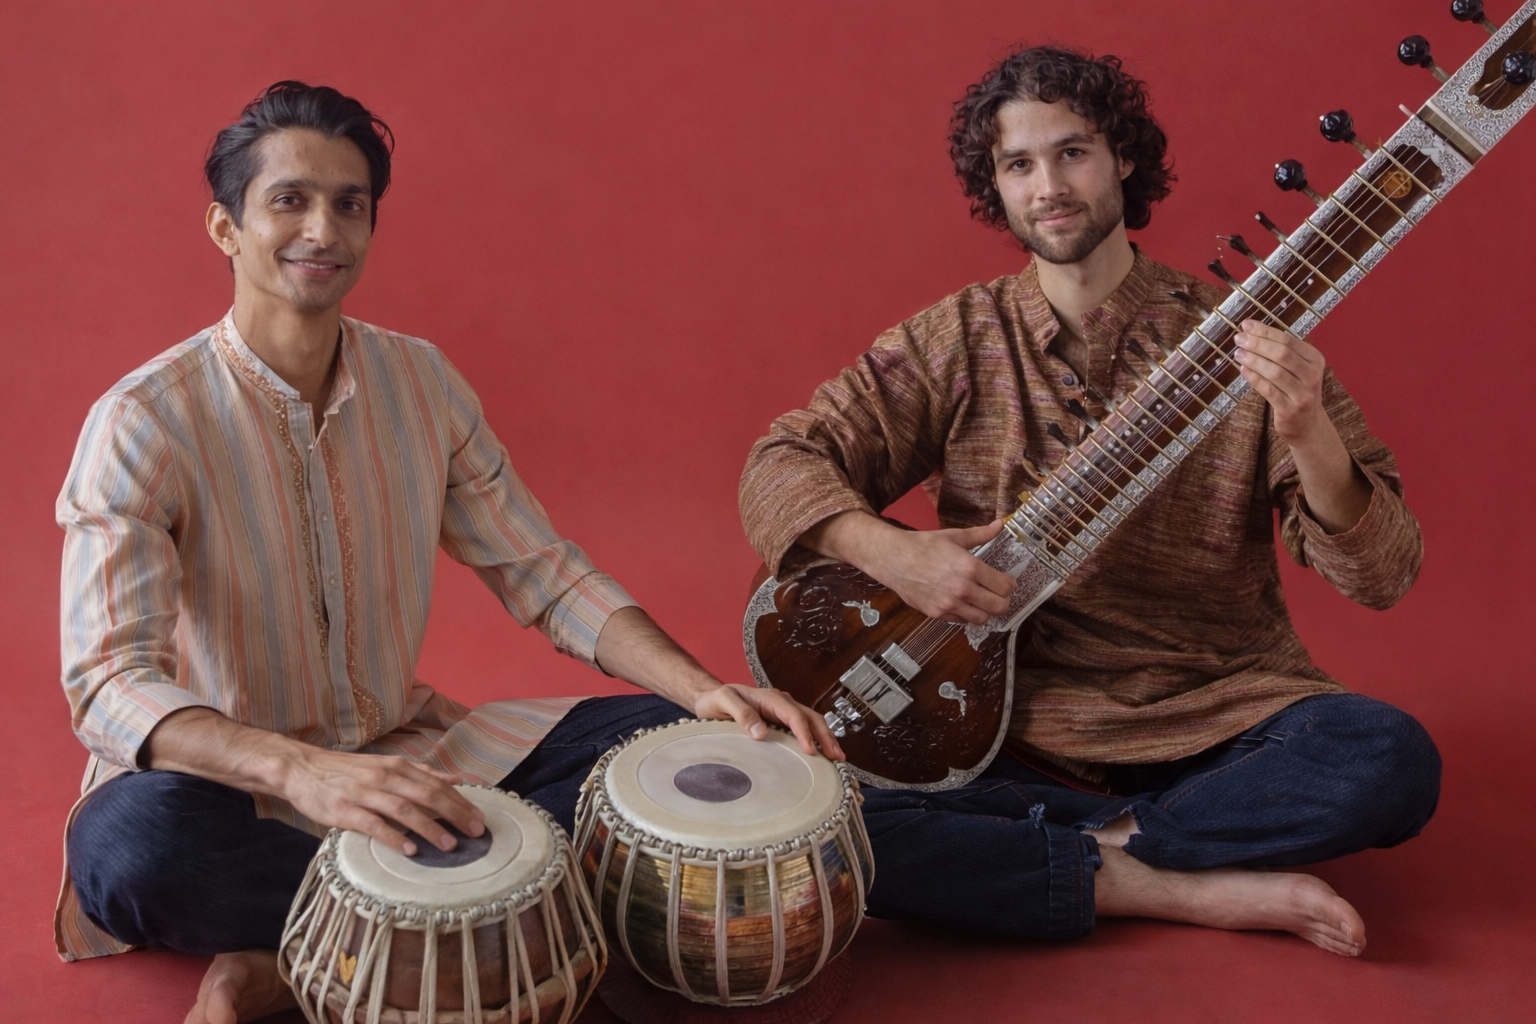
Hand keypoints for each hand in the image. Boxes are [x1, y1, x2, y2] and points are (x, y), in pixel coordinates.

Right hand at [142, 707, 484, 857]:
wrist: (301, 768)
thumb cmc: (348, 772)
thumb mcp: (387, 766)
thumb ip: (422, 774)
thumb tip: (457, 778)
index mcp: (398, 767)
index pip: (438, 784)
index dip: (462, 802)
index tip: (482, 819)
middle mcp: (386, 777)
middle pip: (429, 795)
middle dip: (456, 815)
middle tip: (476, 834)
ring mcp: (365, 793)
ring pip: (406, 810)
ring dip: (431, 829)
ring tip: (450, 846)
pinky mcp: (344, 810)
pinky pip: (374, 825)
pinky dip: (394, 838)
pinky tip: (410, 851)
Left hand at [693, 683, 845, 760]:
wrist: (708, 698)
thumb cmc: (716, 699)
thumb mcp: (724, 701)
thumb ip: (741, 713)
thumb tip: (761, 733)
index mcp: (771, 698)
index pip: (794, 715)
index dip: (804, 733)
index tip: (811, 751)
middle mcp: (781, 703)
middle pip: (811, 718)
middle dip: (826, 737)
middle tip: (836, 757)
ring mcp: (783, 712)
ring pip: (811, 723)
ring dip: (825, 739)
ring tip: (837, 758)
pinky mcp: (780, 723)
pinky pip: (802, 730)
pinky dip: (815, 741)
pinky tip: (821, 755)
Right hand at [862, 518, 1014, 624]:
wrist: (893, 559)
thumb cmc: (921, 546)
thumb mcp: (954, 536)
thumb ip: (981, 534)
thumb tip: (999, 524)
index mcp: (969, 567)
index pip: (1004, 586)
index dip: (1010, 585)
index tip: (1008, 582)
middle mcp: (961, 588)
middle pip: (999, 607)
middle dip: (1003, 601)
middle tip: (1000, 595)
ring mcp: (949, 604)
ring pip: (982, 618)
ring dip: (986, 611)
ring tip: (983, 601)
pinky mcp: (937, 613)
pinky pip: (962, 621)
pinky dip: (967, 614)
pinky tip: (964, 603)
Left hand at [1232, 319, 1370, 532]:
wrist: (1306, 424)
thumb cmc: (1295, 389)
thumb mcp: (1296, 368)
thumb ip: (1281, 351)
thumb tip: (1250, 330)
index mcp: (1315, 360)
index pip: (1288, 340)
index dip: (1265, 331)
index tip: (1246, 324)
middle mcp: (1313, 375)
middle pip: (1282, 354)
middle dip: (1258, 343)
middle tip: (1239, 338)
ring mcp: (1303, 394)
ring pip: (1274, 371)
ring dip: (1253, 360)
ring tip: (1237, 353)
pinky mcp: (1290, 409)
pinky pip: (1268, 390)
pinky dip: (1254, 378)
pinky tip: (1242, 369)